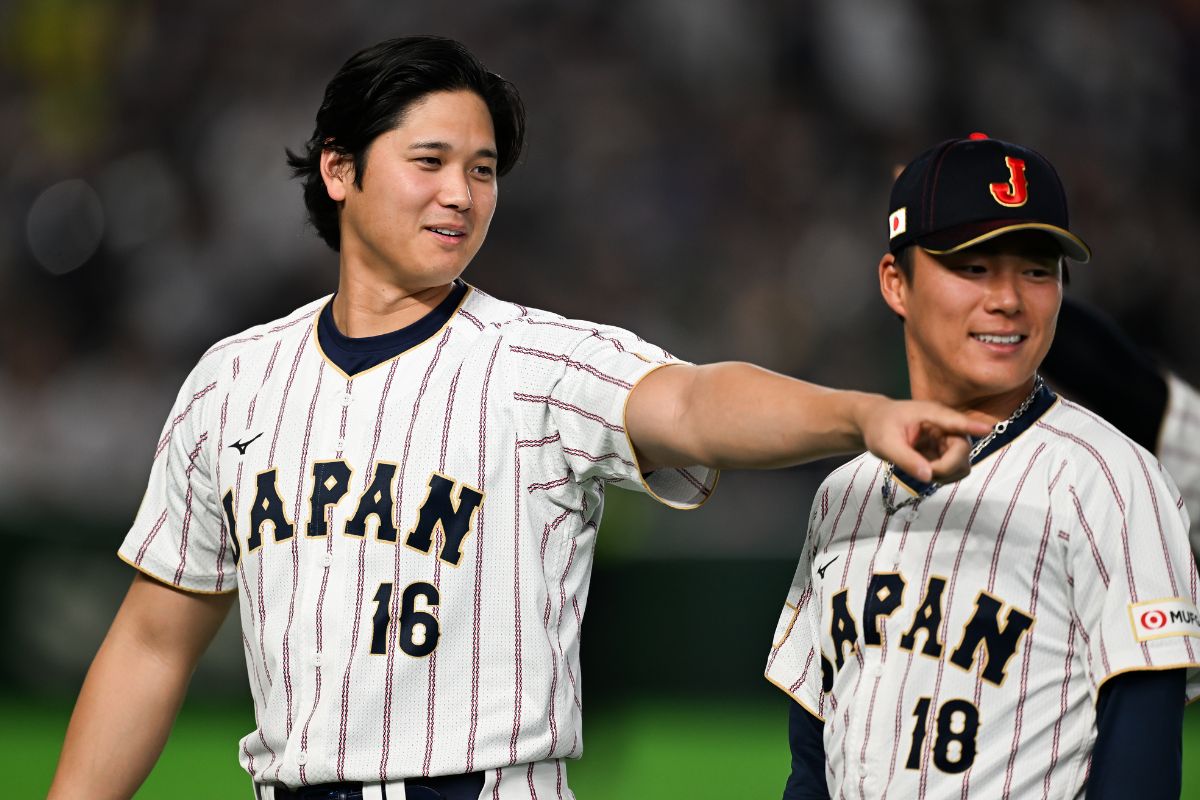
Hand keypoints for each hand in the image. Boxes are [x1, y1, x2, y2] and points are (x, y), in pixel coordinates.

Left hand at [858, 399, 991, 482]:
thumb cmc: (879, 427)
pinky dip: (940, 476)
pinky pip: (953, 470)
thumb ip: (906, 459)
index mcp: (932, 415)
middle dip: (947, 467)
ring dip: (945, 474)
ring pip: (961, 464)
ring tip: (920, 470)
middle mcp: (945, 426)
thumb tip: (928, 477)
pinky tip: (923, 470)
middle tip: (923, 471)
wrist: (875, 423)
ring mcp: (947, 440)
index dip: (972, 427)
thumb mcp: (885, 444)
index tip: (987, 430)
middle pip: (963, 451)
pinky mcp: (945, 451)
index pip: (956, 421)